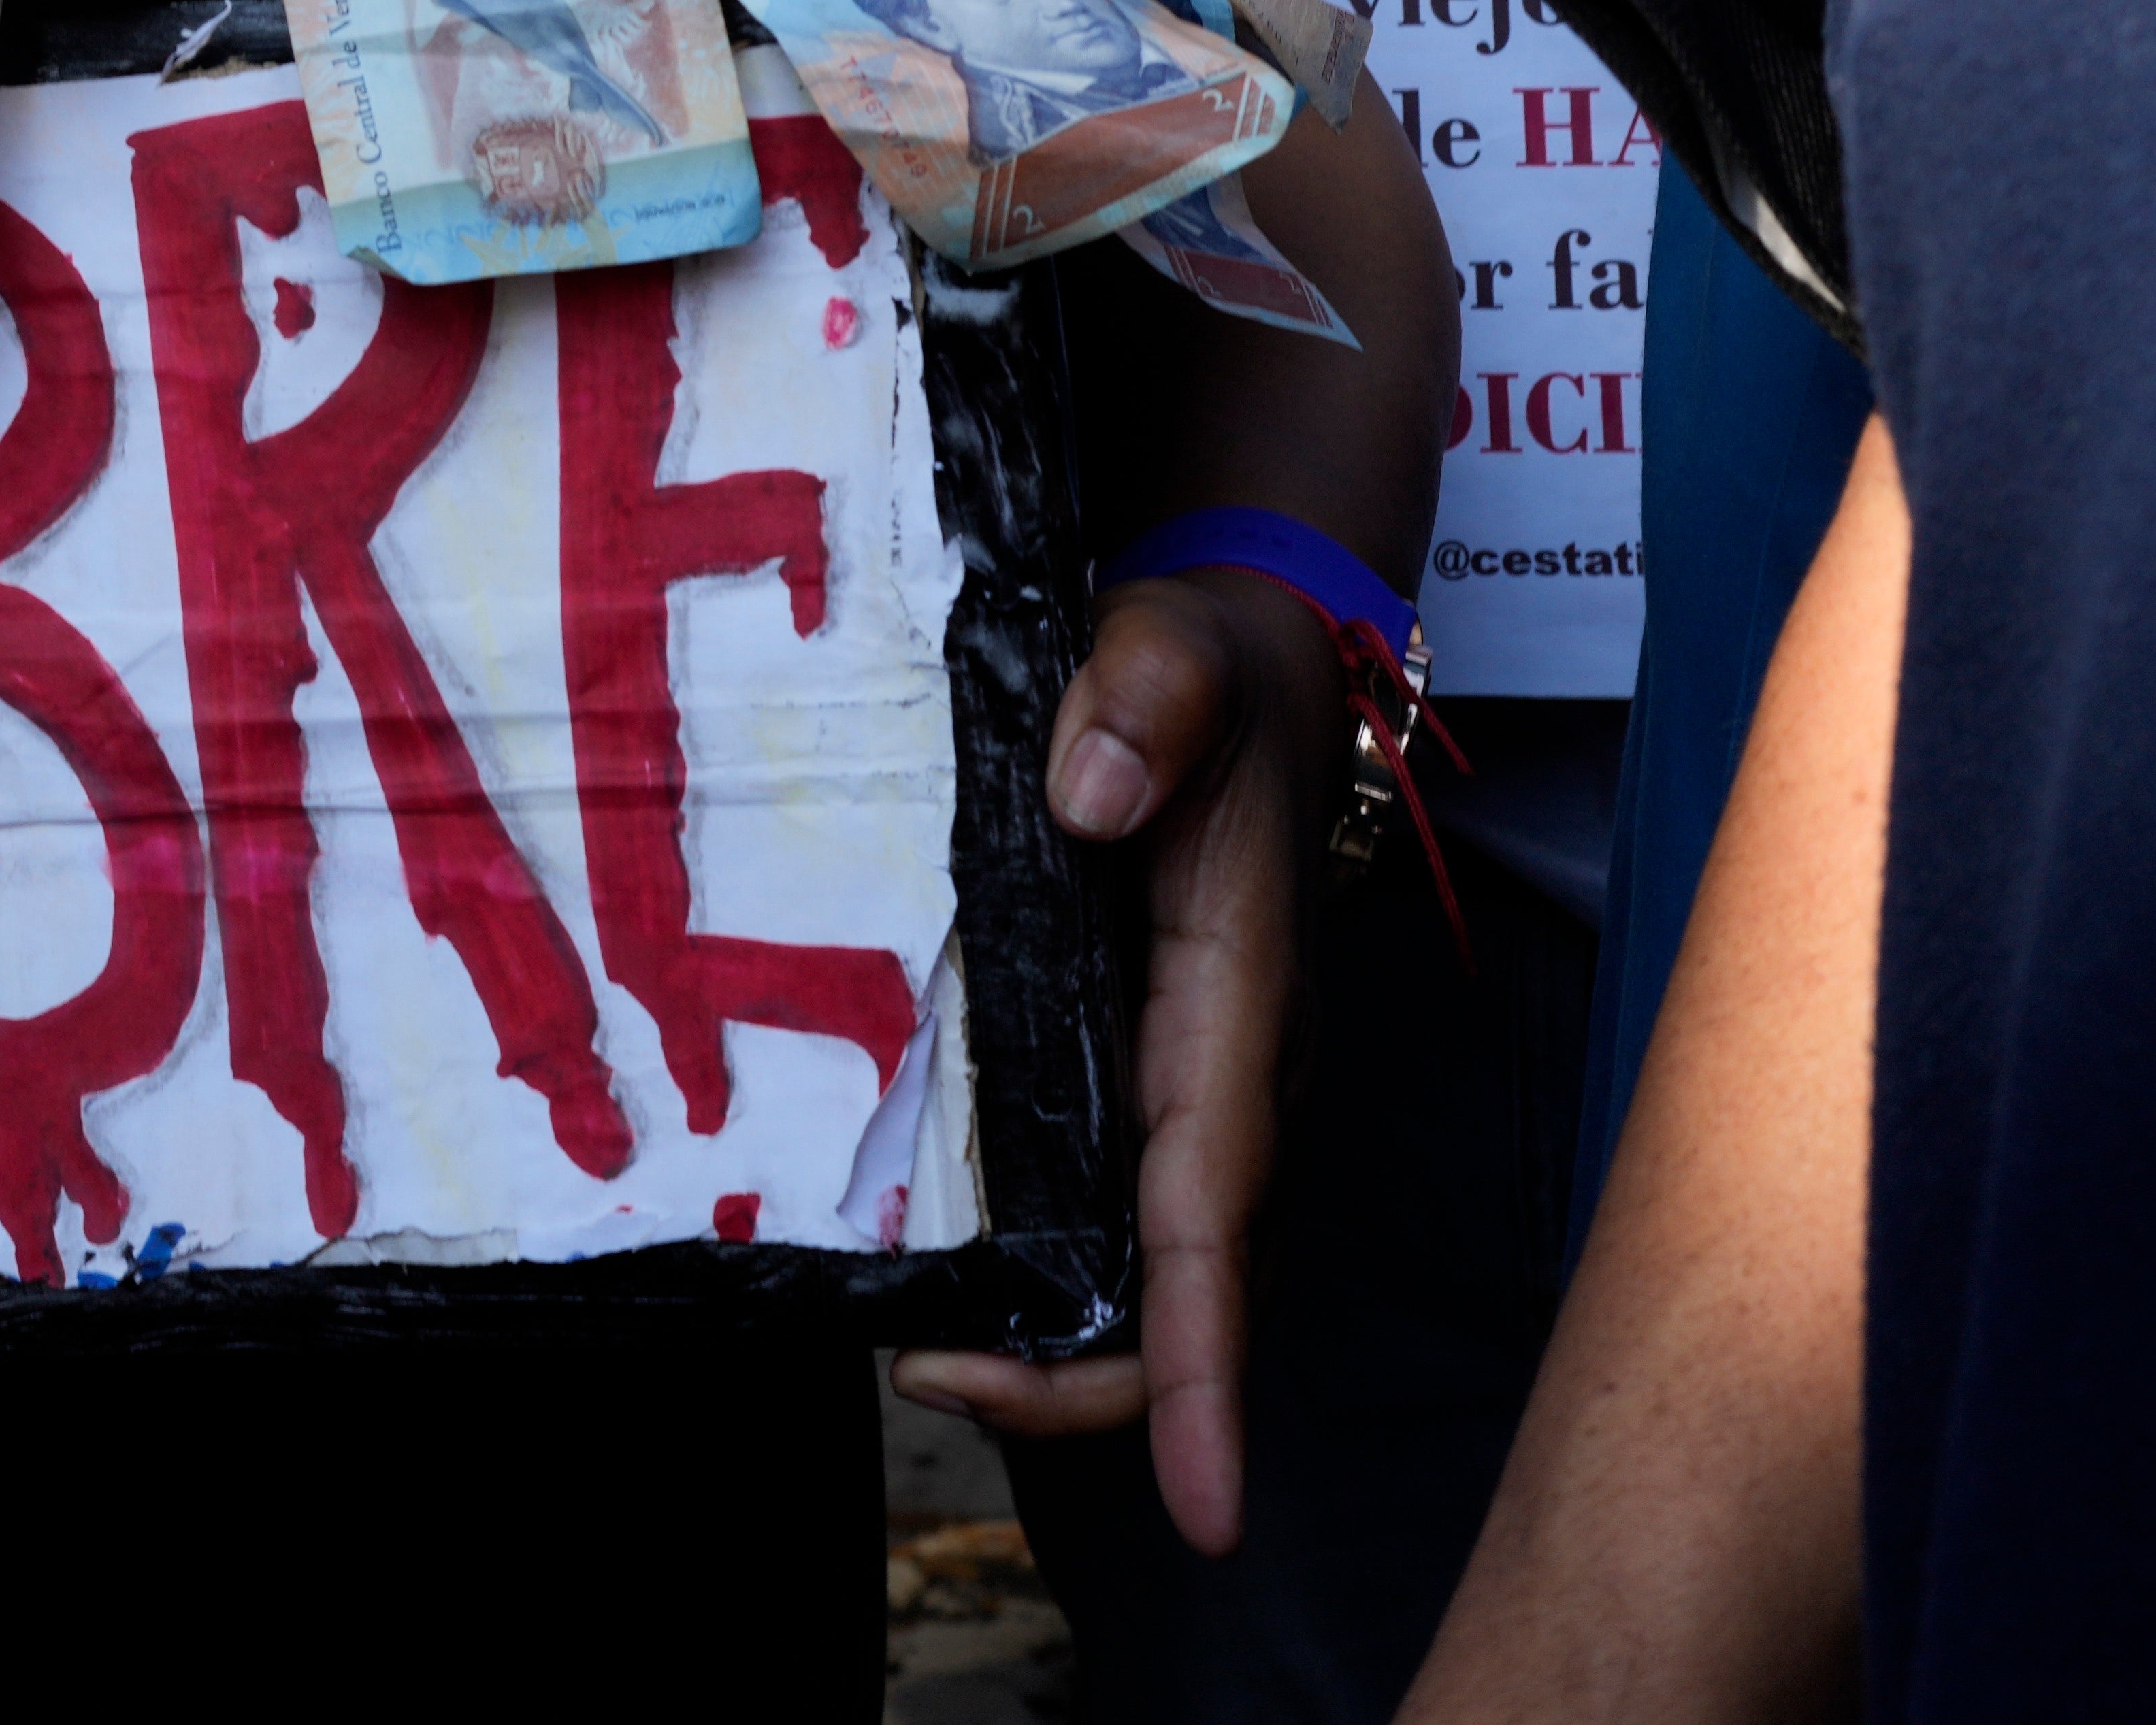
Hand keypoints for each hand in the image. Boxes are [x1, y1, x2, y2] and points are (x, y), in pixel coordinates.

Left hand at [886, 566, 1347, 1551]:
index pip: (1216, 1209)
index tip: (1207, 1505)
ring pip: (1141, 1266)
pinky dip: (1037, 1264)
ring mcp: (1178, 1079)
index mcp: (1232, 1005)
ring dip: (1051, 1341)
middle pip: (1182, 1286)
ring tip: (916, 1353)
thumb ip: (1143, 699)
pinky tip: (934, 1269)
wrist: (1239, 656)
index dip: (1204, 1363)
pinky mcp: (1131, 1064)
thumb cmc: (1212, 668)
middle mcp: (1218, 1072)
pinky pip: (1102, 1204)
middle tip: (934, 1381)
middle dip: (1089, 1384)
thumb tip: (1085, 794)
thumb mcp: (1179, 649)